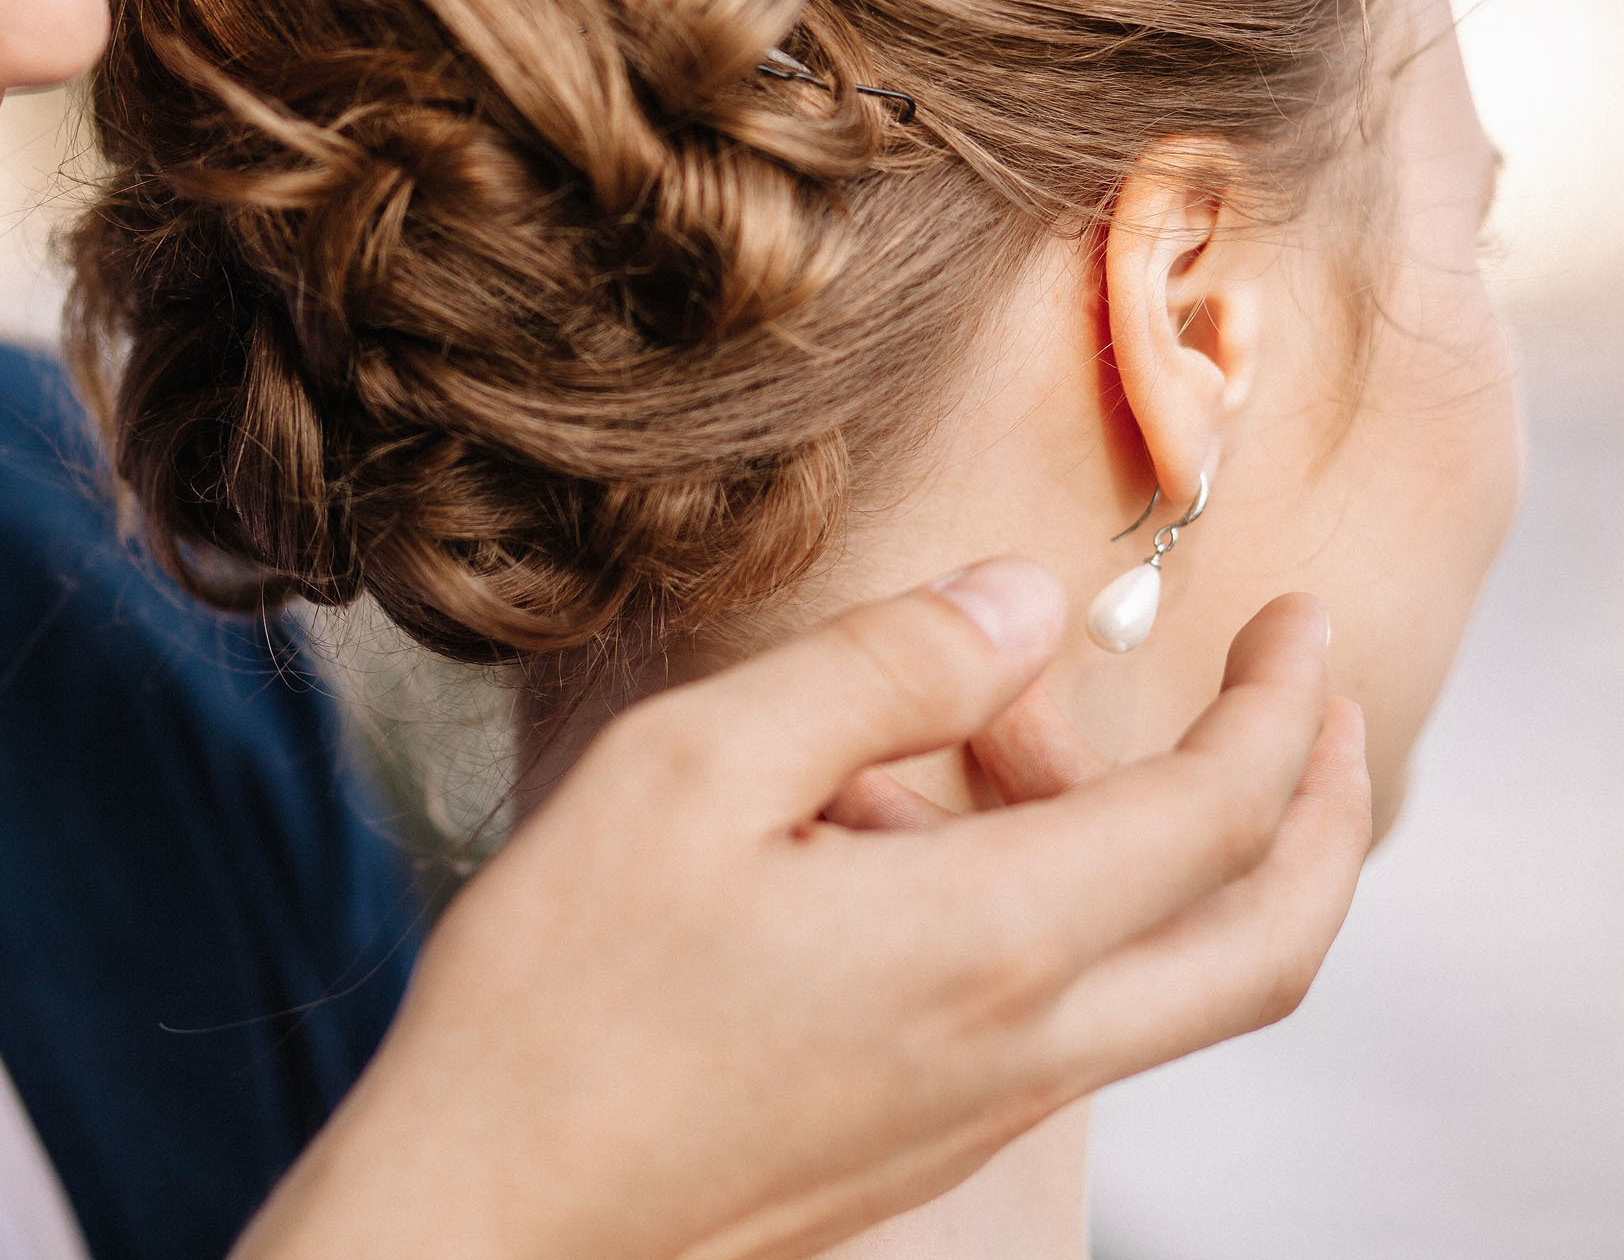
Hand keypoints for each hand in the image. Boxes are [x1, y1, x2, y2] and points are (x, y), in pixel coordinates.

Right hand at [235, 560, 1368, 1259]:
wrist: (481, 1218)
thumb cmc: (558, 1000)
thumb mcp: (693, 770)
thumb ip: (877, 671)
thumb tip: (1023, 600)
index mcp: (985, 942)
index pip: (1216, 815)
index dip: (1277, 703)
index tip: (1295, 625)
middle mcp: (1020, 1046)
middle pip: (1264, 942)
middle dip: (1316, 809)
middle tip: (1294, 703)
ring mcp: (976, 1112)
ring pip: (1152, 977)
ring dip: (1130, 841)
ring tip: (964, 732)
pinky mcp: (918, 1142)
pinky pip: (1047, 1014)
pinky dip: (1039, 908)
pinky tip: (870, 836)